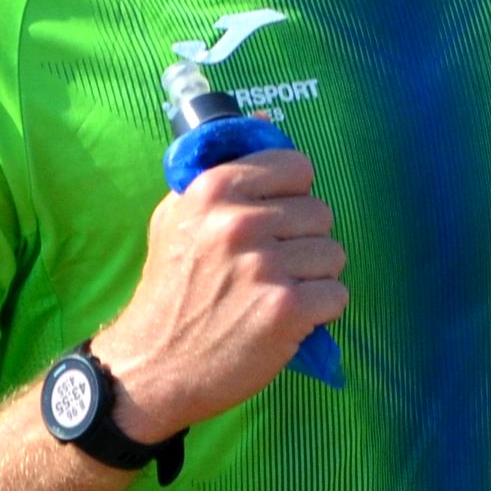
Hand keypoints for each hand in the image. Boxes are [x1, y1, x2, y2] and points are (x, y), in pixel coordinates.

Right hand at [92, 148, 347, 435]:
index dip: (293, 195)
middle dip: (303, 241)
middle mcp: (238, 224)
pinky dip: (320, 311)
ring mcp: (264, 267)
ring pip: (333, 254)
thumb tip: (264, 124)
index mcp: (213, 191)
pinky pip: (337, 295)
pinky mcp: (285, 310)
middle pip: (320, 213)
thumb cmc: (169, 291)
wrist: (153, 366)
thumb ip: (219, 174)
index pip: (296, 166)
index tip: (276, 219)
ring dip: (314, 277)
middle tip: (270, 268)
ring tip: (277, 294)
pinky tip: (287, 319)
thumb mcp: (176, 217)